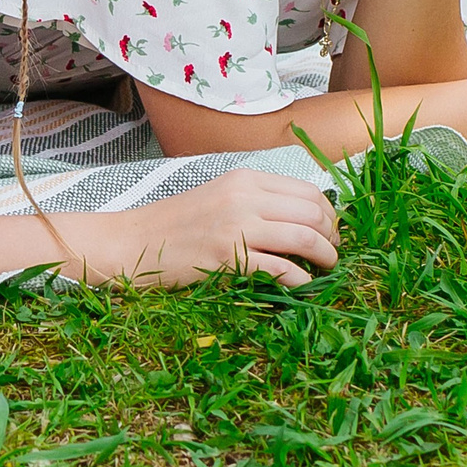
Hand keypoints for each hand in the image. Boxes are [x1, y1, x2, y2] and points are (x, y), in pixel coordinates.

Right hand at [64, 170, 340, 287]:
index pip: (308, 191)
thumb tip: (303, 217)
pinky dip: (302, 280)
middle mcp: (244, 197)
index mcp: (244, 179)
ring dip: (326, 257)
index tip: (330, 232)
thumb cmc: (176, 225)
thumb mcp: (219, 197)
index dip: (329, 214)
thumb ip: (256, 201)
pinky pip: (283, 269)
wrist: (134, 242)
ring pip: (305, 237)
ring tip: (327, 269)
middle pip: (313, 213)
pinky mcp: (228, 257)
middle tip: (332, 254)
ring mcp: (236, 226)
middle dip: (333, 236)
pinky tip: (303, 287)